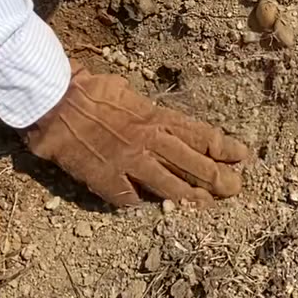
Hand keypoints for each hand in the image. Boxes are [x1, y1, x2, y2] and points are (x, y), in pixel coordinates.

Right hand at [26, 61, 249, 206]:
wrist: (54, 102)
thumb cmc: (89, 89)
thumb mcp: (127, 93)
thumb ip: (147, 112)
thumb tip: (159, 123)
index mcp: (156, 118)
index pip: (201, 135)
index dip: (225, 148)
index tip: (242, 156)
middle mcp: (149, 142)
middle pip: (194, 164)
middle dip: (218, 178)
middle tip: (236, 188)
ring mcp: (129, 164)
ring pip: (169, 186)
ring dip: (191, 198)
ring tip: (208, 206)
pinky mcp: (108, 181)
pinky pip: (130, 198)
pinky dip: (139, 203)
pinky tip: (146, 207)